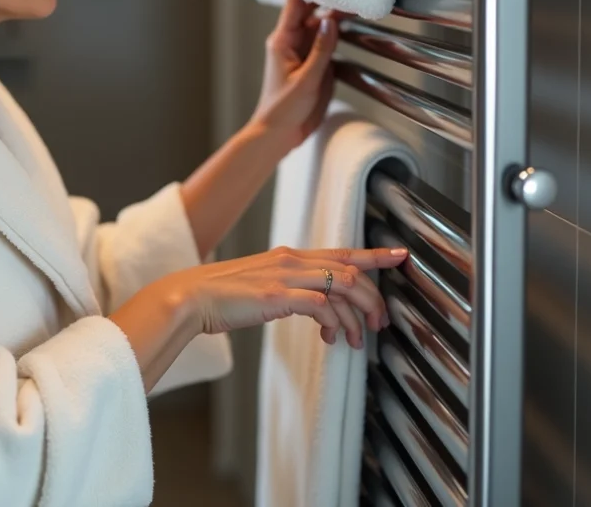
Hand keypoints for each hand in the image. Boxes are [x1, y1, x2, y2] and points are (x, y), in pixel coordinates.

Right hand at [162, 245, 408, 347]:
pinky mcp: (277, 296)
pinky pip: (321, 306)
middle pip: (349, 269)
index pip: (341, 251)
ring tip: (357, 339)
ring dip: (357, 316)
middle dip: (373, 297)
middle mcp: (290, 260)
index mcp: (288, 255)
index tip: (400, 256)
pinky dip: (334, 323)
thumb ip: (289, 287)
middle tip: (379, 322)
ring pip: (342, 286)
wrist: (190, 297)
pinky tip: (331, 337)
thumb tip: (313, 304)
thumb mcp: (261, 284)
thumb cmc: (221, 295)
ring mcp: (284, 276)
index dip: (373, 255)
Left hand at [251, 0, 345, 151]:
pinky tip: (350, 20)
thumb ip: (320, 51)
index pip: (292, 6)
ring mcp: (304, 53)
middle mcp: (292, 43)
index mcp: (282, 42)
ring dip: (335, 11)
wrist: (280, 133)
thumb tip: (329, 22)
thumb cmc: (282, 109)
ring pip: (321, 26)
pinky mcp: (315, 64)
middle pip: (310, 12)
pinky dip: (338, 31)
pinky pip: (327, 42)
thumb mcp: (305, 79)